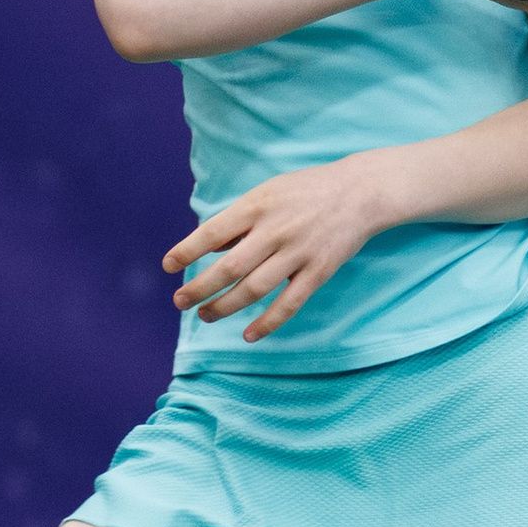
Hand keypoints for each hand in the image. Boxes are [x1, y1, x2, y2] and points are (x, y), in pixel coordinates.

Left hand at [164, 154, 396, 343]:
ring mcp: (298, 252)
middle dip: (200, 288)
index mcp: (257, 206)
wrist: (359, 192)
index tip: (167, 266)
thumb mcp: (267, 193)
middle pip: (230, 267)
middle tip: (180, 301)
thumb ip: (238, 221)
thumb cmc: (305, 191)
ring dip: (225, 307)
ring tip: (205, 316)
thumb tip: (208, 249)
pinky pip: (289, 303)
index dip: (187, 251)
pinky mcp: (319, 271)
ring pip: (254, 289)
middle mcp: (275, 230)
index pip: (212, 232)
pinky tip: (249, 335)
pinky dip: (268, 322)